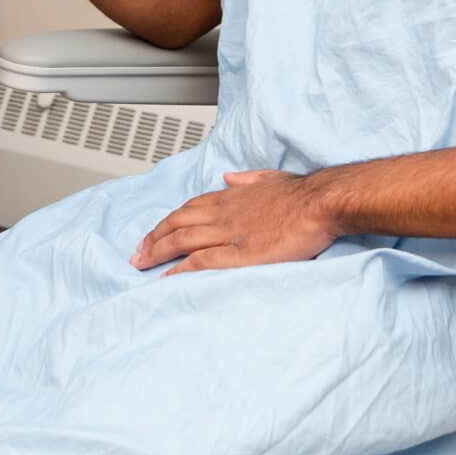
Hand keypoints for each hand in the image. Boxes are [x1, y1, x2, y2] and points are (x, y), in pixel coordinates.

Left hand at [132, 170, 337, 275]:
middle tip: (136, 254)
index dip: (167, 222)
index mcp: (229, 197)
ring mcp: (229, 233)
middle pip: (176, 224)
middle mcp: (222, 213)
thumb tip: (228, 177)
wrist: (318, 203)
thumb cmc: (300, 193)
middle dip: (153, 239)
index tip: (154, 233)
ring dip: (158, 252)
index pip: (187, 209)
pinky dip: (181, 269)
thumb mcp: (269, 177)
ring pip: (182, 241)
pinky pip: (201, 261)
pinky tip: (167, 277)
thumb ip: (246, 179)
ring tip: (141, 265)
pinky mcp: (240, 253)